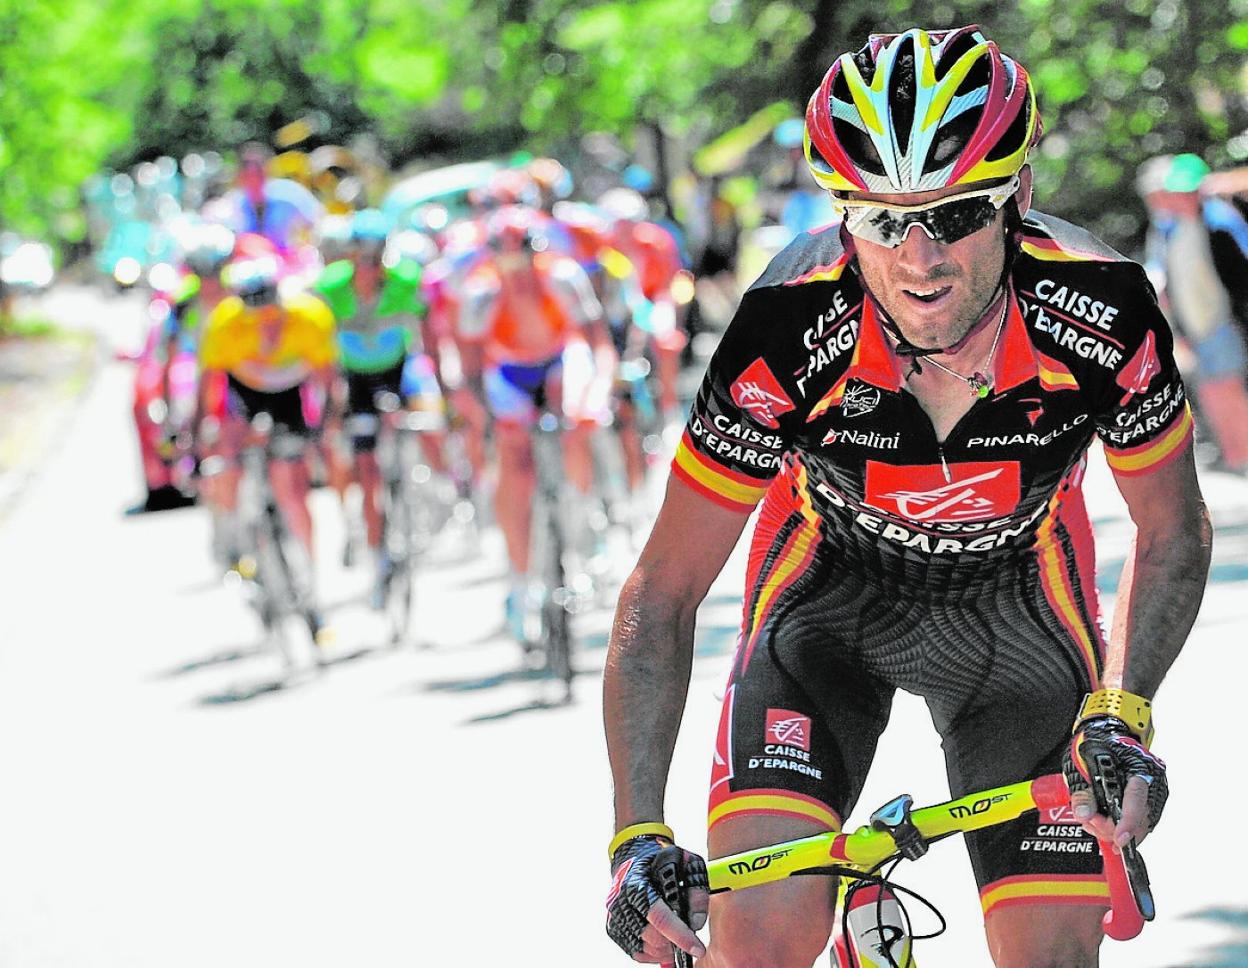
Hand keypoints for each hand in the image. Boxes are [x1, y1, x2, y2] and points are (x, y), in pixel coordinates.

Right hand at [606, 835, 709, 963]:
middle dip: (674, 943)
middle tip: (688, 939)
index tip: (698, 948)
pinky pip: (636, 952)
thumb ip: (695, 888)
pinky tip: (663, 941)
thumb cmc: (660, 861)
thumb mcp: (685, 862)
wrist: (632, 858)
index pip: (659, 915)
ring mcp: (615, 916)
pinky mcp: (613, 928)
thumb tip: (696, 922)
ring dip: (665, 950)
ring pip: (644, 949)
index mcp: (637, 882)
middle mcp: (621, 900)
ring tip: (676, 939)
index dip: (680, 935)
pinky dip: (653, 953)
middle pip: (652, 937)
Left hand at [1063, 717, 1167, 851]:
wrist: (1108, 733)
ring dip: (1113, 830)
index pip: (1137, 799)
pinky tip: (1102, 821)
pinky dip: (1119, 827)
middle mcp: (1151, 782)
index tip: (1119, 839)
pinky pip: (1138, 823)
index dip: (1129, 822)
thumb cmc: (1098, 743)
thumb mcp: (1082, 762)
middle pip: (1140, 820)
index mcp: (1138, 766)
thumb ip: (1083, 789)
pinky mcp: (1148, 803)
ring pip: (1139, 827)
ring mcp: (1153, 794)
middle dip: (1112, 828)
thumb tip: (1085, 813)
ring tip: (1092, 821)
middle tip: (1090, 822)